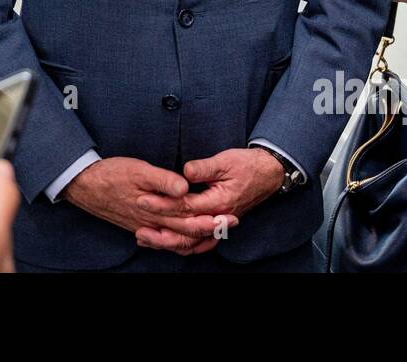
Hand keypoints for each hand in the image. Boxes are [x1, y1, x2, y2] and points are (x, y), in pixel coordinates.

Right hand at [64, 156, 236, 255]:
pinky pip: (163, 240)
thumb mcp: (138, 170)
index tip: (229, 216)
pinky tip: (185, 240)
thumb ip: (162, 180)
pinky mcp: (138, 226)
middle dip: (210, 229)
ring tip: (214, 233)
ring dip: (196, 238)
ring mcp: (145, 226)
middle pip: (186, 232)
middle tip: (230, 224)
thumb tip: (185, 188)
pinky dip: (177, 242)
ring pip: (175, 240)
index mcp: (155, 208)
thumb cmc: (111, 174)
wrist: (84, 185)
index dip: (211, 218)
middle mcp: (152, 222)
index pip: (189, 218)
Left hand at [134, 149, 278, 251]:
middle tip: (137, 227)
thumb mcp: (225, 161)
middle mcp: (219, 218)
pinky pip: (199, 242)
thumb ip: (204, 168)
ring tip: (146, 239)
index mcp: (219, 202)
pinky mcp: (218, 224)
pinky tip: (167, 243)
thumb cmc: (246, 165)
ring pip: (192, 241)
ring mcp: (219, 224)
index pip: (185, 206)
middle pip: (185, 228)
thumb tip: (185, 172)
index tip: (143, 199)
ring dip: (169, 242)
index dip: (163, 204)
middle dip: (160, 228)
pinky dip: (183, 245)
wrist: (268, 173)